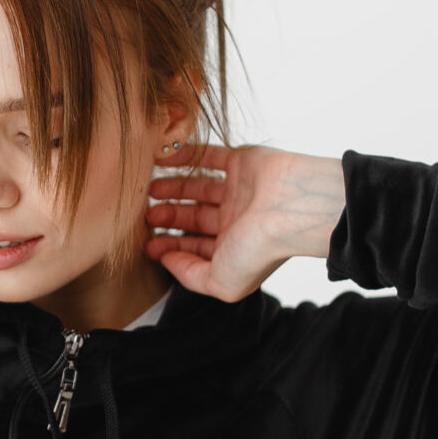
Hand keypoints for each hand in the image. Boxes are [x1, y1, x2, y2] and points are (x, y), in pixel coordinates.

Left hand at [145, 145, 345, 300]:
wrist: (290, 209)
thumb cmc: (259, 249)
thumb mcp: (220, 282)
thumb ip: (190, 275)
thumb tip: (167, 260)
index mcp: (235, 248)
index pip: (198, 247)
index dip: (172, 247)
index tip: (149, 246)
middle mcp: (238, 219)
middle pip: (196, 217)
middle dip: (170, 216)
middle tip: (147, 215)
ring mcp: (240, 190)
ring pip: (200, 188)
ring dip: (174, 188)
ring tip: (150, 189)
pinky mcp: (243, 162)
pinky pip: (209, 156)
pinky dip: (186, 156)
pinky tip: (162, 159)